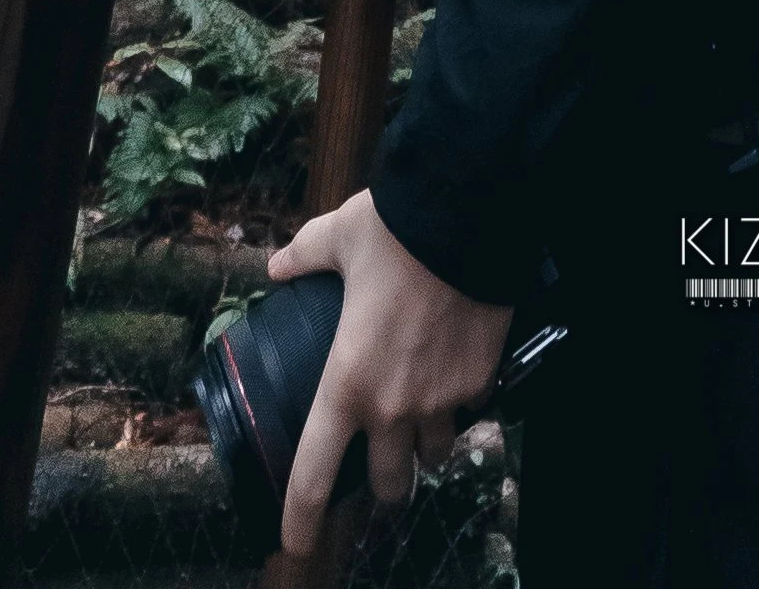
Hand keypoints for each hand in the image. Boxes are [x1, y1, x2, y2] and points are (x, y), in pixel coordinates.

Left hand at [265, 189, 511, 554]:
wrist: (469, 213)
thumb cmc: (395, 229)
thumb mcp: (337, 238)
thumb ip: (304, 256)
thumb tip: (278, 263)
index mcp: (345, 384)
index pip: (315, 476)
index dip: (301, 520)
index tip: (299, 544)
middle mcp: (392, 407)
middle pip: (389, 485)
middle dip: (385, 483)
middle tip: (381, 467)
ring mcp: (441, 399)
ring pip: (434, 454)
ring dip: (425, 445)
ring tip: (423, 422)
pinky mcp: (481, 381)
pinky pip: (469, 413)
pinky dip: (461, 406)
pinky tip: (456, 379)